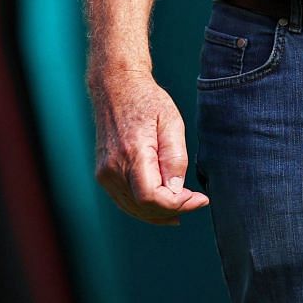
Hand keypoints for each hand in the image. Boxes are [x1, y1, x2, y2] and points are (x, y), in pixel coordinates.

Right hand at [89, 67, 209, 224]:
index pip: (151, 197)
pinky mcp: (103, 175)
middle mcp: (113, 167)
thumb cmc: (146, 101)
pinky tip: (164, 206)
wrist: (115, 88)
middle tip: (196, 200)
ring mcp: (105, 173)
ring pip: (135, 210)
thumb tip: (176, 191)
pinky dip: (146, 209)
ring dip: (161, 213)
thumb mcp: (171, 121)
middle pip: (144, 208)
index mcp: (132, 152)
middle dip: (174, 210)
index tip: (199, 198)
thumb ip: (175, 158)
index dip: (177, 205)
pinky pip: (126, 202)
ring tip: (184, 204)